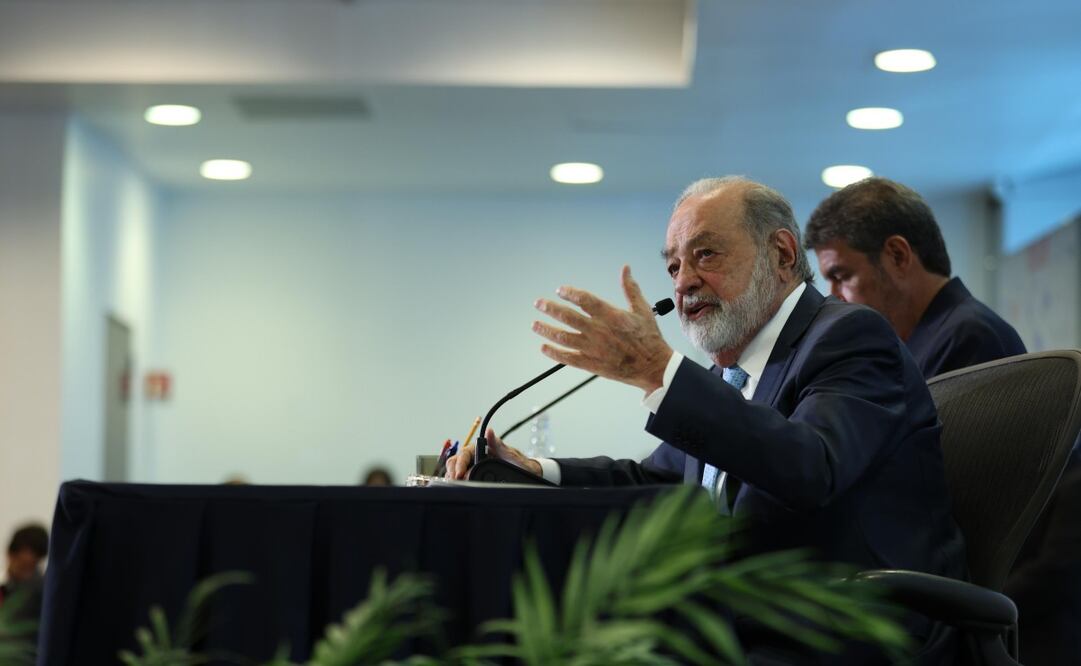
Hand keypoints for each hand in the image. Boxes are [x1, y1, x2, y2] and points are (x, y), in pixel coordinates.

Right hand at [444, 428, 541, 479]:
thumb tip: (489, 431)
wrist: (527, 474)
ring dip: (453, 478)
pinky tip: (460, 488)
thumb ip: (499, 445)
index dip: (459, 464)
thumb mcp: (511, 455)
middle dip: (453, 472)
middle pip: (456, 461)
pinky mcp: (475, 475)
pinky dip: (458, 483)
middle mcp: (476, 456)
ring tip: (456, 486)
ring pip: (456, 470)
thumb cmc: (519, 463)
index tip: (459, 474)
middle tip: (455, 483)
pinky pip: (462, 478)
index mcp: (483, 447)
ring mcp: (475, 466)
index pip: (464, 453)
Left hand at [532, 265, 672, 392]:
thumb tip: (625, 268)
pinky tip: (544, 347)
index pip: (584, 300)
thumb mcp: (642, 309)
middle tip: (539, 303)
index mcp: (611, 316)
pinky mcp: (592, 364)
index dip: (570, 293)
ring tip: (535, 324)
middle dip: (550, 308)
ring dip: (546, 330)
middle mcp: (599, 331)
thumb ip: (630, 288)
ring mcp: (593, 348)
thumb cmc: (649, 338)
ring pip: (563, 337)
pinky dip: (554, 353)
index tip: (560, 290)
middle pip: (568, 317)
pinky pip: (568, 358)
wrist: (653, 368)